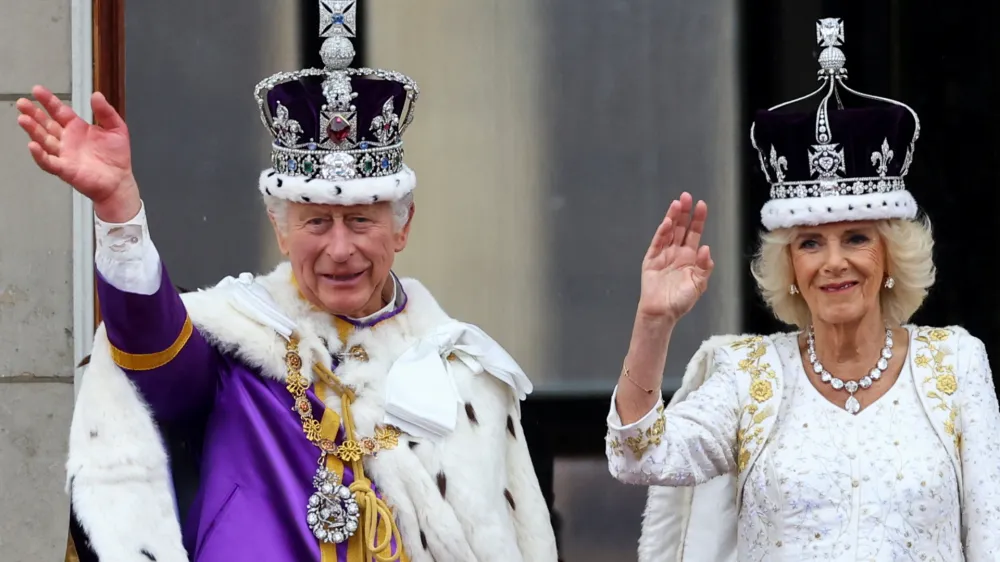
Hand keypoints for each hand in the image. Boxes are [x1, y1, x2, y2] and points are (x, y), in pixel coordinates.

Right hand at [16, 85, 139, 220]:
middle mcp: (67, 140)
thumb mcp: (117, 129)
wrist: (120, 181)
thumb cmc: (116, 157)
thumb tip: (97, 95)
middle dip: (34, 113)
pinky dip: (40, 155)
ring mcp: (64, 154)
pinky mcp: (65, 169)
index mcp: (77, 128)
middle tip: (23, 103)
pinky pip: (49, 162)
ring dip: (33, 130)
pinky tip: (33, 146)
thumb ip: (106, 112)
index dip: (48, 101)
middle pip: (46, 124)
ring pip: (44, 140)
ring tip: (23, 119)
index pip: (59, 111)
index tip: (37, 90)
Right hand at [637, 192, 714, 322]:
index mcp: (689, 258)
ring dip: (672, 217)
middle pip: (681, 228)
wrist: (662, 313)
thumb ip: (704, 267)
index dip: (698, 219)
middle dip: (685, 212)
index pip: (694, 233)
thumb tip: (707, 249)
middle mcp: (677, 253)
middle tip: (687, 196)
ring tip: (677, 203)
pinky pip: (657, 243)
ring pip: (669, 232)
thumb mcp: (698, 285)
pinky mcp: (651, 260)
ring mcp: (663, 255)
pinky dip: (661, 233)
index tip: (701, 205)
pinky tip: (667, 222)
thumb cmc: (680, 301)